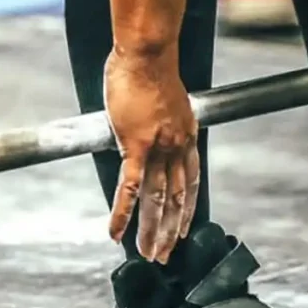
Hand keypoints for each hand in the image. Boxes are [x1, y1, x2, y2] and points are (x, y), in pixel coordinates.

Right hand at [104, 47, 198, 262]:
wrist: (148, 54)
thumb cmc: (150, 69)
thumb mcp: (165, 102)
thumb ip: (160, 121)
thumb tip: (146, 127)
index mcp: (185, 137)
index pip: (190, 183)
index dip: (187, 209)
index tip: (182, 230)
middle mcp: (177, 147)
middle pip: (176, 199)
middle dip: (168, 230)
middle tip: (162, 254)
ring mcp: (159, 149)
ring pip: (156, 199)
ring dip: (150, 229)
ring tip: (145, 252)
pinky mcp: (137, 146)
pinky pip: (130, 187)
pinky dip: (122, 213)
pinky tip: (116, 232)